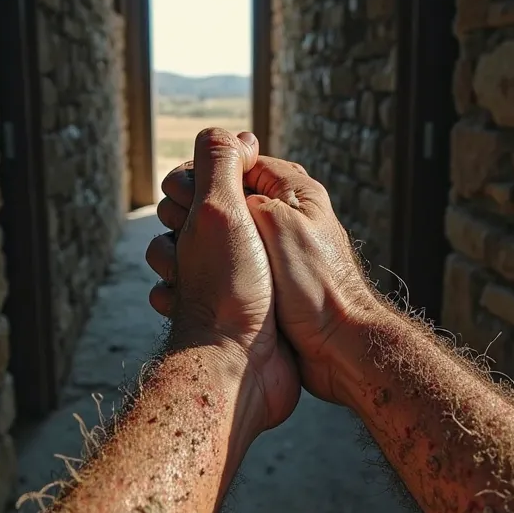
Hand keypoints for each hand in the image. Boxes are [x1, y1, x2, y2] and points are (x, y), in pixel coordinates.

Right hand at [154, 146, 377, 404]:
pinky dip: (205, 272)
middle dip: (199, 209)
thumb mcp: (279, 223)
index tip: (181, 193)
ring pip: (223, 235)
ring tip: (175, 259)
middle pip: (229, 198)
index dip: (207, 173)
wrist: (337, 349)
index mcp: (296, 194)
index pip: (242, 163)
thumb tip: (219, 167)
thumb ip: (247, 189)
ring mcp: (274, 253)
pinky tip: (185, 284)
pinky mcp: (266, 285)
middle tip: (176, 225)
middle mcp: (285, 219)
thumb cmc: (314, 287)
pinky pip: (227, 267)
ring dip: (196, 244)